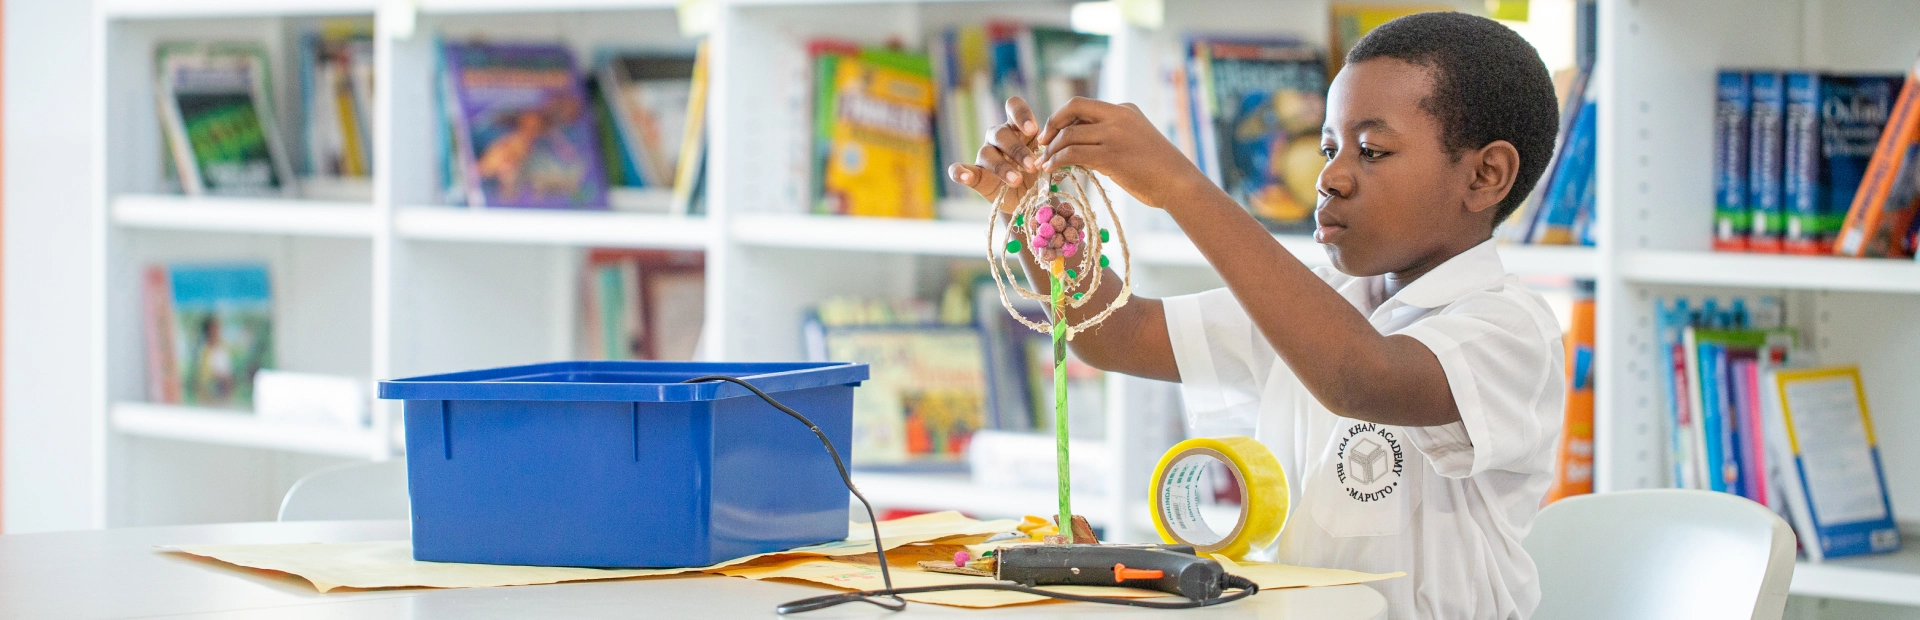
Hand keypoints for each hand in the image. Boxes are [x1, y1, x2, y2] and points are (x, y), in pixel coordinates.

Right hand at [948, 98, 1043, 211]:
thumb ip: (1050, 152)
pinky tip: (964, 176)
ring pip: (987, 154)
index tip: (1032, 130)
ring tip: (1016, 180)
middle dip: (1018, 151)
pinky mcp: (976, 175)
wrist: (1030, 200)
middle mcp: (999, 137)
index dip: (1021, 115)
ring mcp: (985, 155)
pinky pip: (960, 170)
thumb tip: (1059, 152)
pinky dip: (960, 172)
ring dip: (1002, 167)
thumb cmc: (1040, 174)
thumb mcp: (1049, 160)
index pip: (1014, 107)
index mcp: (1018, 127)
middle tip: (1033, 167)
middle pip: (1002, 135)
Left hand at [1036, 97, 1212, 209]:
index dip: (1062, 117)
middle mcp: (1118, 115)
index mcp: (1124, 109)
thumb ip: (1111, 136)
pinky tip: (1051, 170)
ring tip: (1044, 164)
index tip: (1051, 134)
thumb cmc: (1158, 169)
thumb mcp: (1136, 140)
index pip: (1083, 105)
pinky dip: (1057, 161)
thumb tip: (1082, 146)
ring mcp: (1115, 134)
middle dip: (1051, 124)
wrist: (1179, 183)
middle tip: (1041, 144)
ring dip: (1051, 149)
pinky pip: (1073, 154)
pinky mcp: (1111, 155)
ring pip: (1069, 134)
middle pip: (1073, 107)